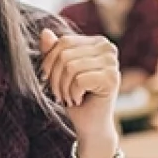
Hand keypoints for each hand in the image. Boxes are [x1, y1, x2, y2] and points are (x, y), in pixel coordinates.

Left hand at [40, 29, 119, 155]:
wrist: (90, 125)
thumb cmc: (75, 97)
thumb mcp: (59, 72)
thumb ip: (54, 52)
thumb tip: (44, 32)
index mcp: (97, 42)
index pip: (64, 42)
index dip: (49, 62)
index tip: (49, 81)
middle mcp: (108, 48)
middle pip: (65, 54)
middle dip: (55, 78)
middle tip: (61, 94)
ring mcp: (113, 63)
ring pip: (70, 67)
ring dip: (63, 88)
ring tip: (70, 98)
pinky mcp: (112, 79)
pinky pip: (78, 80)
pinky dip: (72, 94)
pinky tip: (79, 100)